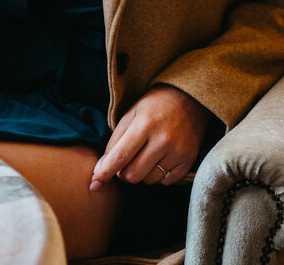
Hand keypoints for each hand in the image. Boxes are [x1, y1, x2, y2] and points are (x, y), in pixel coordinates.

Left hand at [89, 85, 210, 190]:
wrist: (189, 100)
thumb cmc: (154, 107)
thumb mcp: (131, 115)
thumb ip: (115, 141)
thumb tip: (101, 168)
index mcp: (145, 124)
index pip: (120, 156)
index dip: (105, 172)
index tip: (94, 184)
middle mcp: (163, 140)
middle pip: (133, 174)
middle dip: (123, 173)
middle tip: (126, 161)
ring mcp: (178, 152)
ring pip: (148, 180)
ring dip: (141, 173)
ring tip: (145, 155)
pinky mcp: (189, 161)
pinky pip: (165, 182)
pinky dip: (158, 176)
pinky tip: (160, 160)